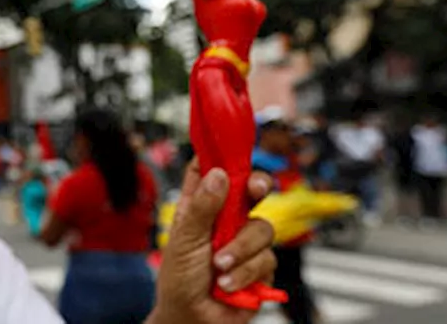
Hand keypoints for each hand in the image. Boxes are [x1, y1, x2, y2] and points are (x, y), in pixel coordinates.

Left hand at [148, 160, 276, 323]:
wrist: (192, 319)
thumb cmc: (179, 280)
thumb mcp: (184, 240)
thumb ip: (203, 208)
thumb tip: (219, 174)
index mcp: (201, 206)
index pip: (213, 171)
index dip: (222, 155)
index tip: (231, 141)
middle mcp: (226, 219)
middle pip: (250, 190)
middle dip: (257, 186)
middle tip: (255, 189)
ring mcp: (245, 242)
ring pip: (262, 228)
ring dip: (240, 249)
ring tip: (219, 266)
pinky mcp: (260, 266)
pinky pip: (266, 259)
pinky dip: (246, 271)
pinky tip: (228, 283)